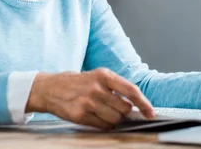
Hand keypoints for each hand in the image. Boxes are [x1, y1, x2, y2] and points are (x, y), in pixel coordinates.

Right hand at [26, 68, 154, 128]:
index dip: (144, 103)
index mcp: (103, 75)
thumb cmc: (77, 82)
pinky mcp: (80, 115)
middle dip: (124, 112)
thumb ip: (115, 87)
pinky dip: (103, 124)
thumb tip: (136, 104)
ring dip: (114, 119)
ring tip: (102, 111)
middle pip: (124, 109)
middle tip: (114, 108)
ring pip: (115, 119)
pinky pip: (102, 126)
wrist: (49, 88)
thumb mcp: (96, 76)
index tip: (151, 112)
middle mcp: (97, 88)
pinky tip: (95, 116)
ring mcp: (88, 102)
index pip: (131, 90)